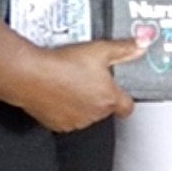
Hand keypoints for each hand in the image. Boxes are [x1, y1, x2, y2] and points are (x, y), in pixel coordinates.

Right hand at [12, 38, 141, 131]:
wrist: (29, 74)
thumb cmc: (62, 64)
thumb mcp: (100, 50)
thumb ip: (124, 49)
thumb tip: (142, 45)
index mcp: (108, 99)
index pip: (127, 107)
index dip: (124, 98)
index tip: (120, 91)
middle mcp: (94, 114)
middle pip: (104, 108)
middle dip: (99, 95)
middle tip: (88, 78)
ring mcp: (75, 122)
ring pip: (85, 114)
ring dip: (82, 102)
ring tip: (71, 82)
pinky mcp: (56, 125)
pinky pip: (66, 119)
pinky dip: (64, 109)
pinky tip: (58, 92)